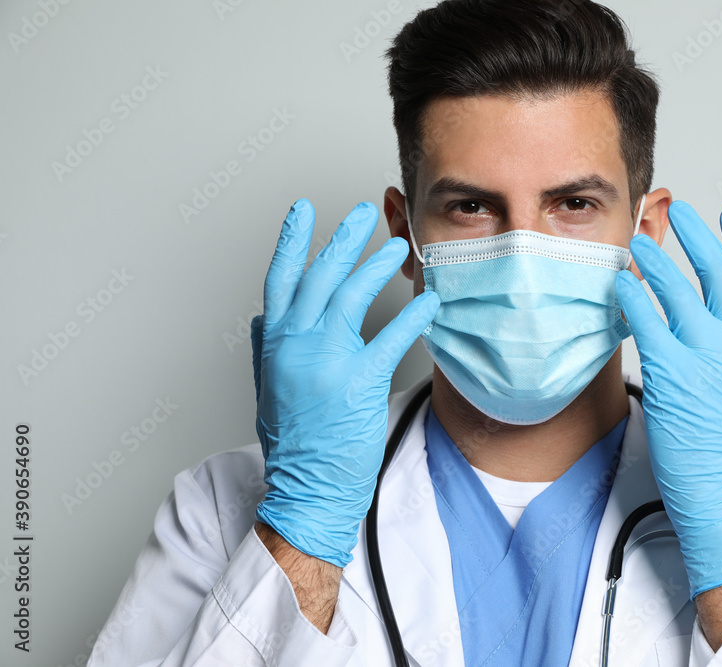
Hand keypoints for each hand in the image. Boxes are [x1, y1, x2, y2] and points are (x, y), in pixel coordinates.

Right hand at [251, 199, 438, 566]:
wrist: (307, 489)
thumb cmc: (293, 444)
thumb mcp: (267, 390)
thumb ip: (266, 350)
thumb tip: (263, 319)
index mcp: (275, 344)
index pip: (280, 279)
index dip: (291, 240)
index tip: (303, 209)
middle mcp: (295, 345)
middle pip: (319, 276)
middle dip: (342, 238)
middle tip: (364, 211)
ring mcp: (325, 362)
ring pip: (351, 296)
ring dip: (376, 264)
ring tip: (398, 244)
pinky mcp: (358, 382)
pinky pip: (390, 337)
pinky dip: (412, 314)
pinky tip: (429, 299)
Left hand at [615, 201, 721, 598]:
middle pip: (717, 274)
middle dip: (699, 237)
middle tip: (680, 210)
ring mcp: (703, 357)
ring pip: (678, 292)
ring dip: (657, 261)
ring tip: (638, 240)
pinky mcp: (670, 374)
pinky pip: (646, 324)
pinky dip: (632, 299)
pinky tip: (619, 282)